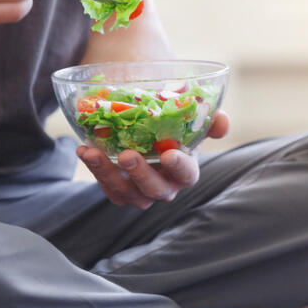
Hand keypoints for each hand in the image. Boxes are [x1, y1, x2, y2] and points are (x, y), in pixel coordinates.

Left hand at [77, 110, 230, 208]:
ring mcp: (138, 189)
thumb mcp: (191, 115)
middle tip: (125, 155)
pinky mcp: (117, 187)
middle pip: (154, 190)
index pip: (187, 175)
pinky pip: (105, 185)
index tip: (169, 155)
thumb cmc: (172, 120)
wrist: (145, 118)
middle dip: (140, 175)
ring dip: (107, 174)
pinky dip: (93, 169)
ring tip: (92, 153)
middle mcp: (164, 185)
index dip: (180, 167)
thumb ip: (209, 118)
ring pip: (124, 192)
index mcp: (185, 169)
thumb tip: (223, 121)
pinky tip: (84, 149)